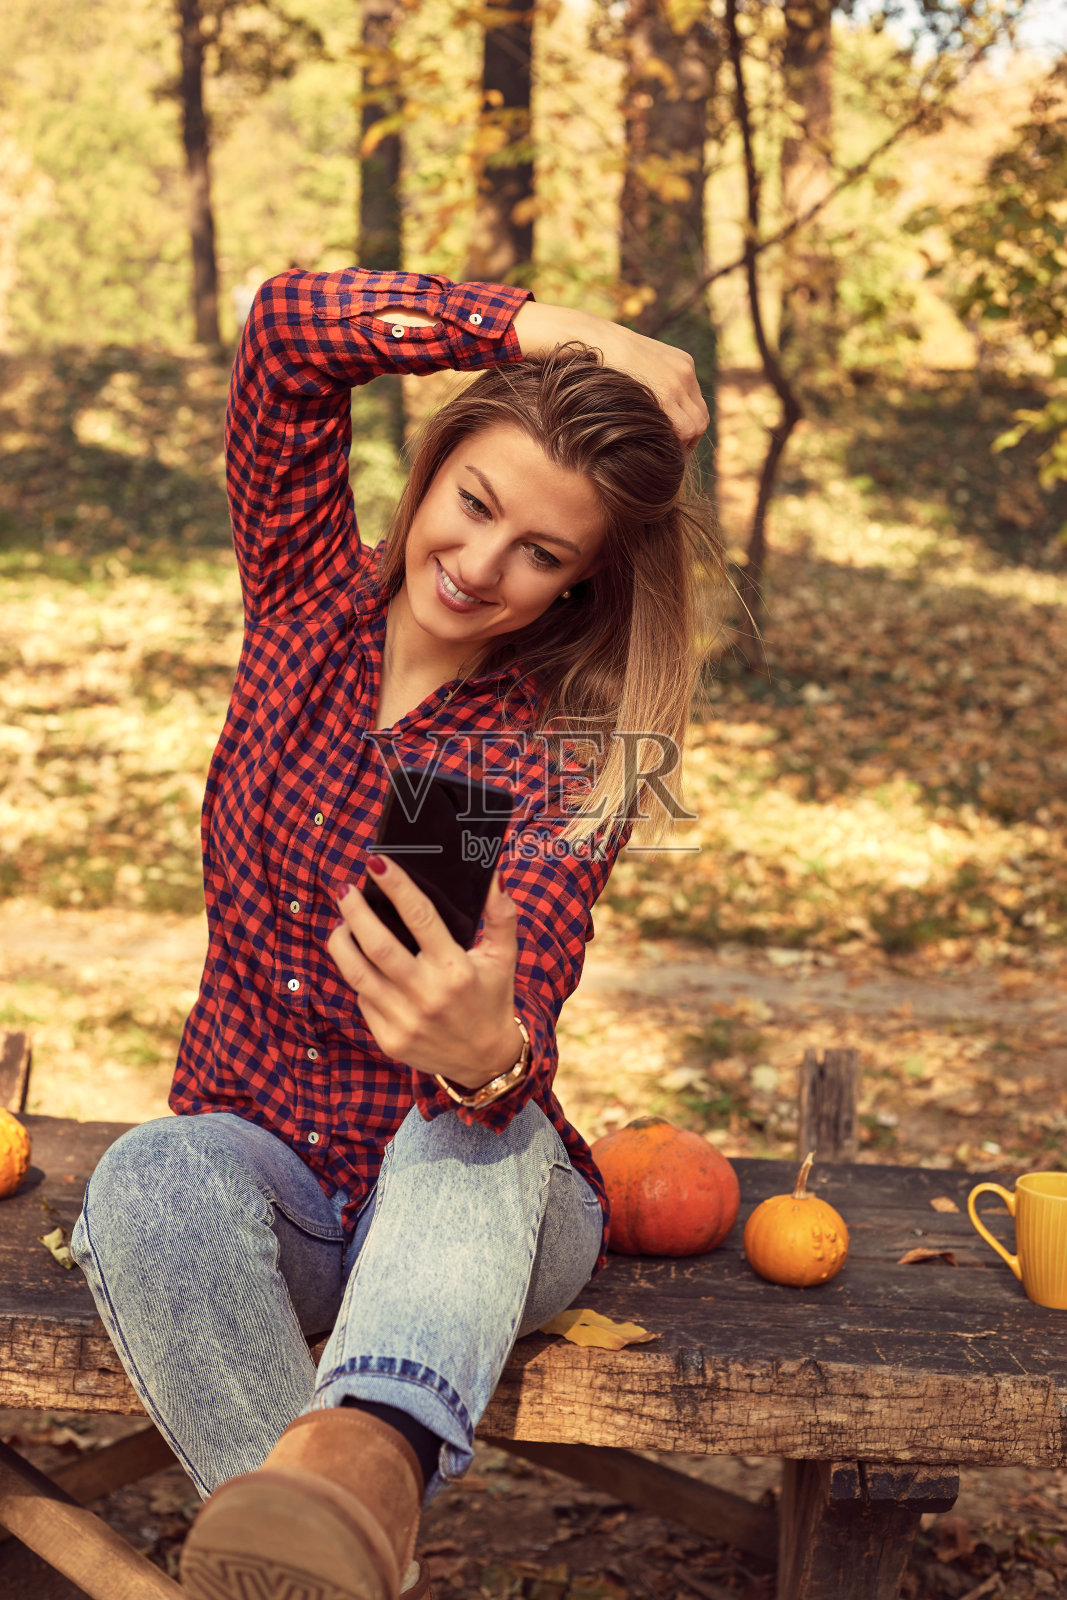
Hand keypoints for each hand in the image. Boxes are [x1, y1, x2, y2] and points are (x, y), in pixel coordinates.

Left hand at [326, 858, 522, 1090]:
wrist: (486, 1062)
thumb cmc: (492, 999)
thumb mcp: (503, 957)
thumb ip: (501, 915)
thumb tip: (493, 876)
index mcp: (456, 969)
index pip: (420, 917)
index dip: (396, 885)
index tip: (377, 861)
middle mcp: (428, 995)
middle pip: (377, 944)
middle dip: (355, 910)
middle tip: (345, 889)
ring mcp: (404, 1020)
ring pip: (357, 972)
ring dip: (342, 941)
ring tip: (342, 922)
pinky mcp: (389, 1039)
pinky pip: (362, 998)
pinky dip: (357, 975)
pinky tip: (360, 960)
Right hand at [513, 300, 708, 452]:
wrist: (590, 337)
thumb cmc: (602, 356)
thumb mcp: (634, 365)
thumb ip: (649, 384)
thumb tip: (647, 410)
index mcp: (681, 363)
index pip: (696, 404)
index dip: (686, 428)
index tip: (670, 442)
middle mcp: (685, 370)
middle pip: (701, 417)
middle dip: (688, 440)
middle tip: (668, 455)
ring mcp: (678, 381)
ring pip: (696, 426)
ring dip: (682, 444)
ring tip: (662, 455)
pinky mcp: (666, 392)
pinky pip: (684, 428)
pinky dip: (676, 443)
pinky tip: (657, 449)